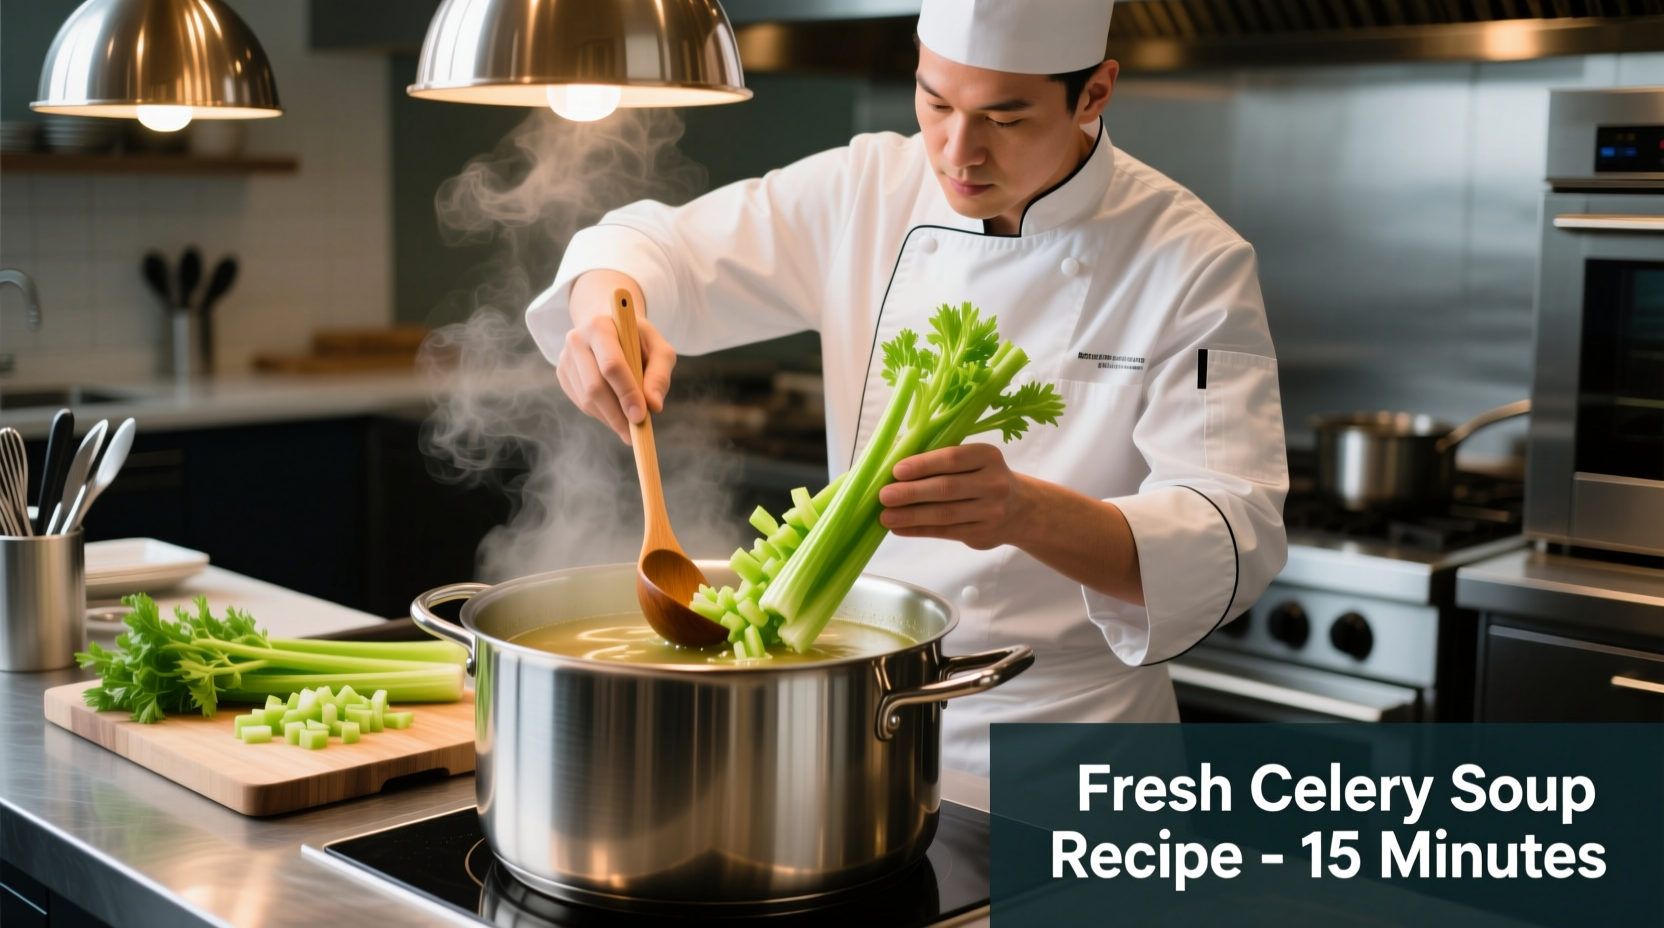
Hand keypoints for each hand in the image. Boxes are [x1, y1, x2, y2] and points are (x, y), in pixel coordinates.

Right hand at [556, 270, 676, 443]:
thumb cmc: (638, 340)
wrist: (611, 329)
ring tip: (630, 426)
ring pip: (586, 399)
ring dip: (610, 418)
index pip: (611, 365)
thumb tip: (654, 406)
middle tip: (635, 433)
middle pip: (594, 386)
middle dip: (617, 414)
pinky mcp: (563, 374)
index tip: (640, 416)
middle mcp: (577, 340)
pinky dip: (602, 414)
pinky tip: (616, 412)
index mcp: (600, 326)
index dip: (626, 393)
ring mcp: (565, 358)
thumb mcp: (658, 349)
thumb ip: (659, 375)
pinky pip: (582, 403)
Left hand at [877, 444, 1024, 549]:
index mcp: (988, 456)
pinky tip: (899, 528)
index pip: (952, 458)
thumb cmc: (983, 478)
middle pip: (946, 488)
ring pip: (944, 514)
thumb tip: (894, 453)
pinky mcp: (982, 534)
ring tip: (886, 516)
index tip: (897, 470)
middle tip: (884, 496)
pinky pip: (945, 532)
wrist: (1021, 510)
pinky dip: (919, 530)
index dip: (923, 464)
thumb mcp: (973, 460)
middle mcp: (993, 483)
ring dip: (911, 516)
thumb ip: (940, 457)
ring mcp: (990, 511)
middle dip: (912, 492)